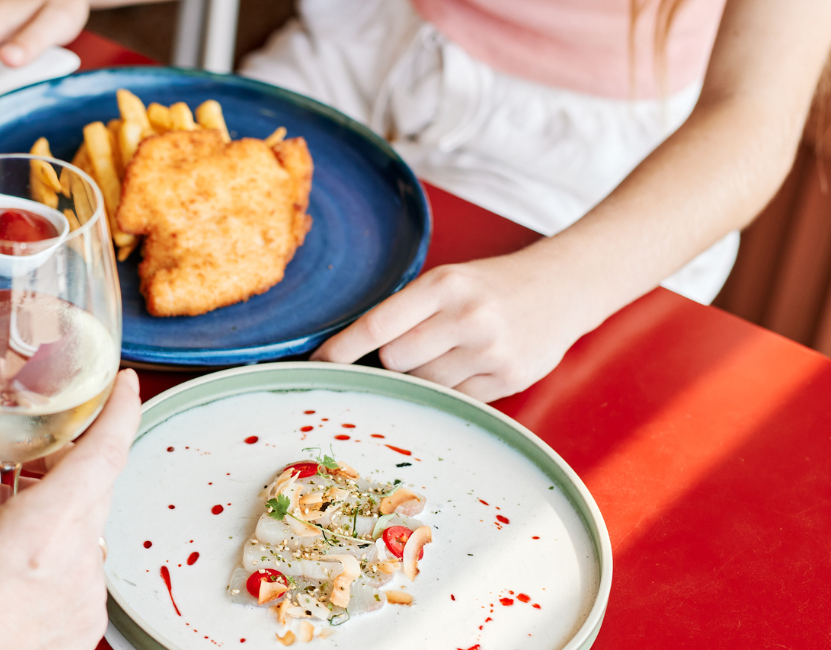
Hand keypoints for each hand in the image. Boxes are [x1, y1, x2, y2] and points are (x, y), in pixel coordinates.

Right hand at [0, 369, 140, 649]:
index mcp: (40, 531)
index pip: (103, 455)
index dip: (121, 411)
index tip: (125, 384)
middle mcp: (76, 561)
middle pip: (96, 485)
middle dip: (70, 463)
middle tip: (33, 460)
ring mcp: (89, 594)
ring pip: (88, 526)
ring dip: (60, 513)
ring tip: (9, 531)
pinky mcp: (90, 619)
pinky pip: (84, 565)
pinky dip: (59, 553)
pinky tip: (19, 571)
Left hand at [312, 254, 604, 401]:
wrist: (565, 286)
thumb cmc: (491, 286)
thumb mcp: (447, 281)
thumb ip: (404, 312)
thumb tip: (347, 355)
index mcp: (444, 285)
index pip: (376, 326)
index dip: (340, 350)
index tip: (316, 364)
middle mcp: (467, 317)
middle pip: (395, 361)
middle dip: (393, 360)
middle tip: (415, 345)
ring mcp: (490, 351)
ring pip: (423, 384)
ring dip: (422, 376)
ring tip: (448, 352)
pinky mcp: (509, 379)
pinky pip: (455, 399)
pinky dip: (451, 389)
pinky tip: (469, 365)